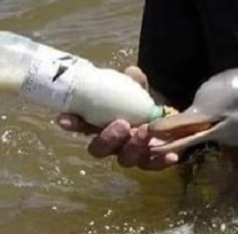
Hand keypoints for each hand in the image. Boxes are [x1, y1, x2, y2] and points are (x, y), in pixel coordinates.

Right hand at [56, 65, 179, 169]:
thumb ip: (134, 83)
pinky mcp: (149, 161)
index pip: (82, 126)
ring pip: (125, 159)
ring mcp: (130, 154)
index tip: (65, 119)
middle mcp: (112, 143)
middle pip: (99, 149)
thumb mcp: (137, 91)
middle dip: (107, 138)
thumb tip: (132, 72)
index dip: (73, 124)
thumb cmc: (142, 105)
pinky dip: (160, 162)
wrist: (167, 119)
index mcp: (102, 124)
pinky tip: (171, 157)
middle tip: (121, 123)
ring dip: (133, 146)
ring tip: (144, 131)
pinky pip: (152, 165)